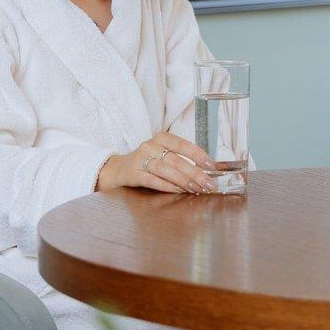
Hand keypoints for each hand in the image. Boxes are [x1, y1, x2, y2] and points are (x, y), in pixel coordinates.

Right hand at [95, 131, 217, 193]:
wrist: (118, 170)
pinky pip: (152, 180)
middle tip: (209, 184)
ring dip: (183, 180)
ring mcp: (140, 159)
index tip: (211, 166)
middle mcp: (150, 146)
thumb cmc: (147, 162)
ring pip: (165, 169)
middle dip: (195, 173)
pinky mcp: (133, 173)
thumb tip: (207, 171)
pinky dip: (167, 186)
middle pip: (176, 159)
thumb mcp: (162, 154)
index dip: (198, 155)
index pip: (183, 145)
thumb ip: (182, 160)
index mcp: (161, 138)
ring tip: (197, 189)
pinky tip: (179, 191)